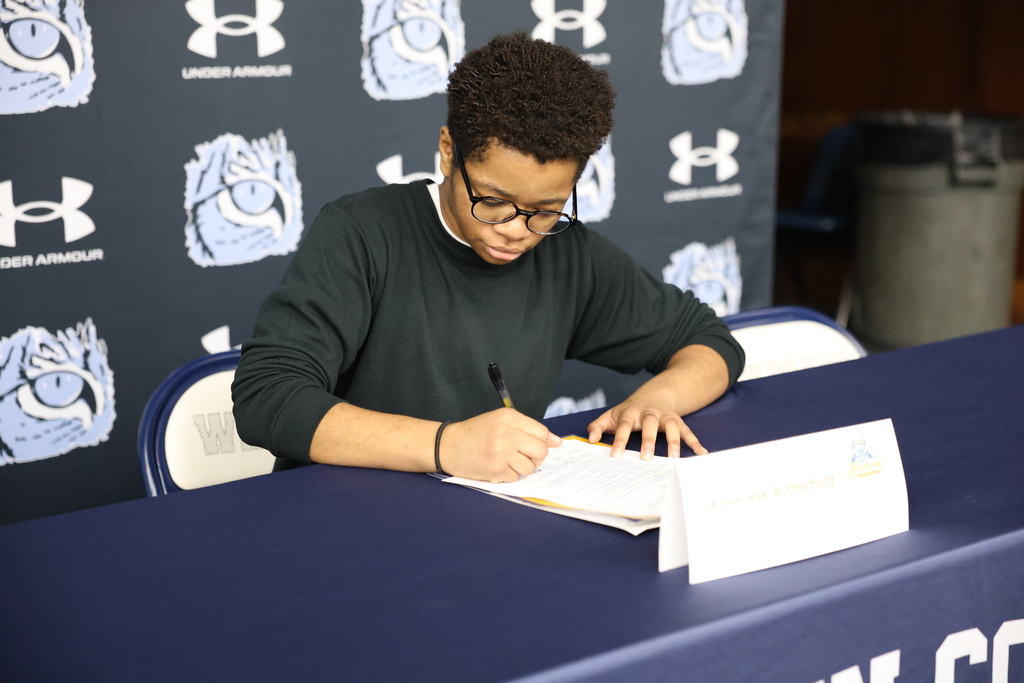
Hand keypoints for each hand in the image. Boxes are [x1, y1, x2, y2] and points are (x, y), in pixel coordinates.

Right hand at [440, 408, 561, 482]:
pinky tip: (498, 467)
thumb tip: (557, 442)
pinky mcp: (495, 470)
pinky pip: (516, 477)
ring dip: (523, 467)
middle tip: (523, 455)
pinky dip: (510, 475)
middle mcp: (506, 433)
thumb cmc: (477, 432)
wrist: (448, 445)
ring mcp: (501, 453)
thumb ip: (529, 428)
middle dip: (536, 456)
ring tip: (509, 461)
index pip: (542, 433)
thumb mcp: (501, 420)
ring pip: (530, 467)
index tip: (537, 445)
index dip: (543, 442)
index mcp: (509, 418)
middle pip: (540, 451)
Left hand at [586, 399, 706, 460]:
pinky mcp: (678, 421)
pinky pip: (687, 431)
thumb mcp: (612, 415)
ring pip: (671, 426)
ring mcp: (665, 416)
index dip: (620, 439)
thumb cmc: (629, 411)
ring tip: (674, 458)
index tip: (616, 455)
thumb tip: (590, 439)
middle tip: (646, 458)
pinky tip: (701, 453)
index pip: (624, 426)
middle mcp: (649, 413)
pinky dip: (695, 442)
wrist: (655, 394)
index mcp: (630, 412)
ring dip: (674, 441)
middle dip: (648, 440)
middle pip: (649, 424)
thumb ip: (598, 425)